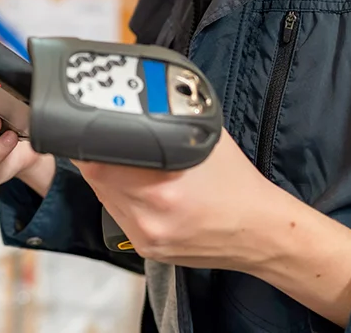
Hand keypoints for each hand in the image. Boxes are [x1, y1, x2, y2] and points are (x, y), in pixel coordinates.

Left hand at [76, 127, 274, 268]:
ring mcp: (146, 236)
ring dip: (107, 178)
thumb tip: (137, 102)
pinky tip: (140, 188)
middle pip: (97, 178)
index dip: (91, 140)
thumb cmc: (236, 183)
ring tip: (129, 164)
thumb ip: (167, 119)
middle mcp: (150, 216)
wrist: (259, 230)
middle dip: (99, 156)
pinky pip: (118, 215)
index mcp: (162, 187)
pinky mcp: (146, 248)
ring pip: (103, 197)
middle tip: (112, 140)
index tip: (94, 127)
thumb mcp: (204, 135)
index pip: (98, 160)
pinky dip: (121, 198)